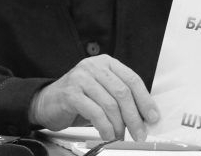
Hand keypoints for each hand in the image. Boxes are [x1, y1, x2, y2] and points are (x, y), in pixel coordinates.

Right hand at [28, 54, 158, 140]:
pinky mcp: (71, 92)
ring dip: (119, 125)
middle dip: (134, 117)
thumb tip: (145, 117)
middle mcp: (94, 66)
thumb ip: (121, 98)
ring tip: (120, 137)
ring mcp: (81, 77)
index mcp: (106, 63)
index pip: (132, 79)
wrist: (47, 102)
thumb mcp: (103, 93)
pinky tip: (107, 135)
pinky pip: (95, 112)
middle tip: (139, 134)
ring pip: (110, 104)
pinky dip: (104, 127)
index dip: (145, 100)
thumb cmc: (79, 99)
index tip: (152, 117)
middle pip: (122, 92)